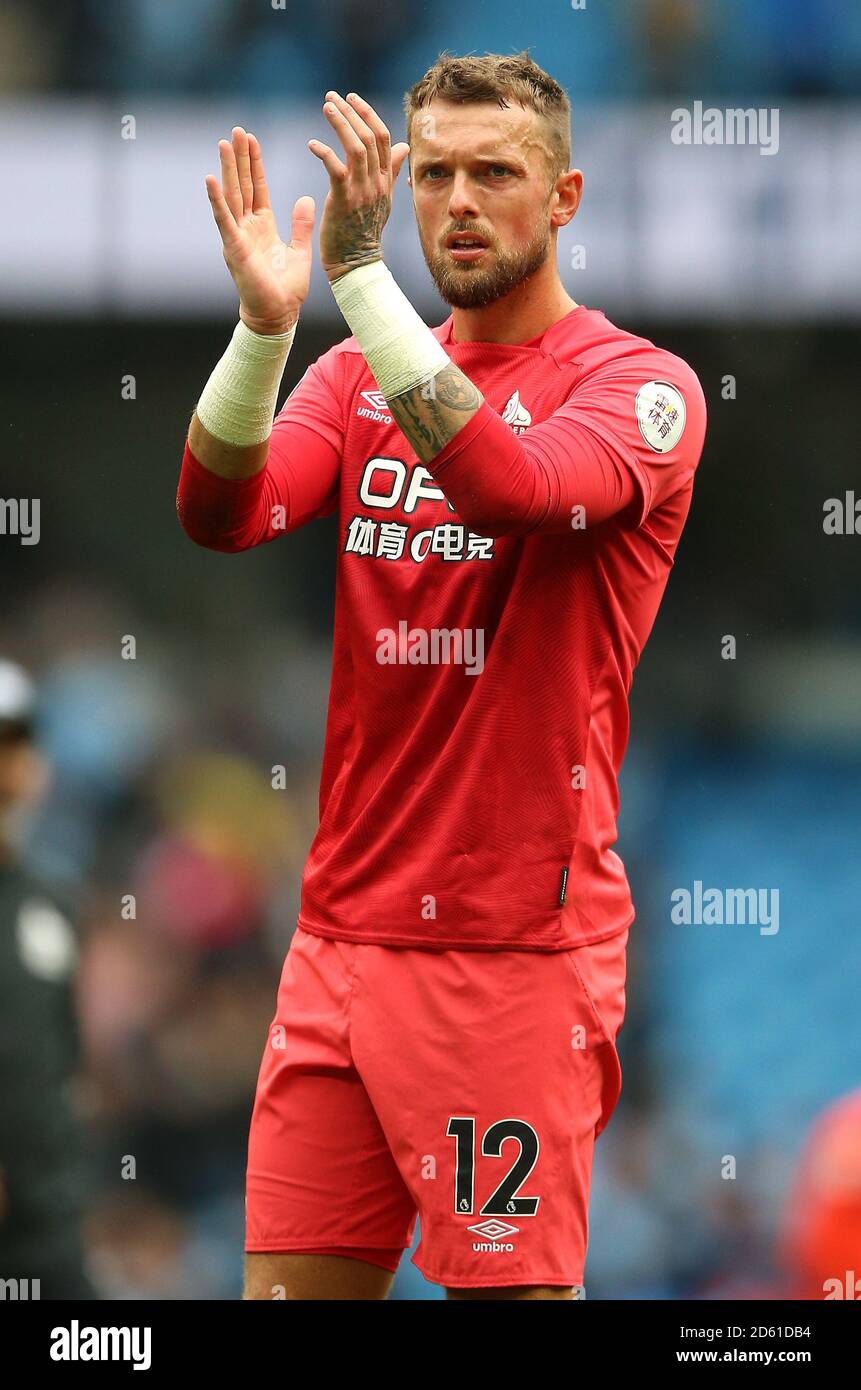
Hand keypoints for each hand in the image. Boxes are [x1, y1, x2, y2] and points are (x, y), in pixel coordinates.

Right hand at [205, 127, 314, 334]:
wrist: (278, 316)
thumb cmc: (286, 290)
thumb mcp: (299, 250)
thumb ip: (301, 224)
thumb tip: (306, 199)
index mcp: (262, 226)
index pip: (258, 187)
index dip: (255, 164)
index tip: (252, 140)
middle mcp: (246, 227)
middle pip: (243, 185)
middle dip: (240, 158)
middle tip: (236, 130)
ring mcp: (237, 236)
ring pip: (231, 195)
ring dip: (227, 169)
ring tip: (223, 143)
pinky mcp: (233, 248)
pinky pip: (223, 219)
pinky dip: (216, 199)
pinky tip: (210, 179)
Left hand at [309, 91, 409, 281]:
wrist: (355, 264)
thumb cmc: (364, 232)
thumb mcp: (383, 199)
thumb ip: (391, 171)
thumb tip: (403, 146)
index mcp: (385, 181)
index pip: (382, 138)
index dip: (367, 114)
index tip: (351, 98)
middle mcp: (377, 183)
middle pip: (369, 137)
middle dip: (351, 112)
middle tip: (332, 97)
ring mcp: (362, 192)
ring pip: (356, 147)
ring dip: (340, 123)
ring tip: (326, 107)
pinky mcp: (344, 201)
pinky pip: (336, 168)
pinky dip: (324, 152)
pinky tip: (312, 144)